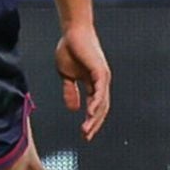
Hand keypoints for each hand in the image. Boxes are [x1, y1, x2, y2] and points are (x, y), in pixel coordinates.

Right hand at [56, 24, 111, 138]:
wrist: (72, 32)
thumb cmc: (70, 49)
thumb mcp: (66, 75)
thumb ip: (70, 92)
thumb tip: (73, 109)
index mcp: (93, 83)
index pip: (96, 106)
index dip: (91, 120)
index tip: (84, 133)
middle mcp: (101, 82)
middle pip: (101, 108)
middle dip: (94, 124)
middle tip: (86, 137)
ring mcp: (102, 77)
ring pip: (102, 103)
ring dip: (95, 118)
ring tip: (87, 130)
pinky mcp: (100, 71)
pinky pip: (100, 91)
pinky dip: (96, 103)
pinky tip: (91, 113)